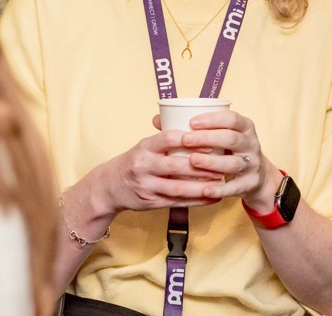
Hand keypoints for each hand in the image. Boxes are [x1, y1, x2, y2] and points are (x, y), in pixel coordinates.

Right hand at [95, 121, 224, 214]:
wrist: (109, 186)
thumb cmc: (135, 162)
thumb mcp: (145, 146)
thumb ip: (166, 140)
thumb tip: (200, 128)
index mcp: (144, 147)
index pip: (166, 139)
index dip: (188, 140)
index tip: (209, 141)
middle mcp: (143, 166)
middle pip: (174, 166)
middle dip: (200, 167)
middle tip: (222, 165)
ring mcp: (146, 186)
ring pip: (177, 188)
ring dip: (201, 187)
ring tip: (220, 183)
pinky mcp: (150, 203)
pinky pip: (177, 202)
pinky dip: (197, 201)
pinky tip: (213, 197)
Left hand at [163, 108, 277, 210]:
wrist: (255, 176)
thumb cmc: (228, 151)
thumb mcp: (219, 136)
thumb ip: (193, 128)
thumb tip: (158, 120)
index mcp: (244, 127)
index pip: (232, 118)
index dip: (213, 119)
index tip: (192, 122)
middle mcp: (251, 143)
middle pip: (232, 138)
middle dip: (208, 138)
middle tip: (186, 140)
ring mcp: (253, 164)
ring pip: (234, 162)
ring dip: (212, 162)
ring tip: (193, 161)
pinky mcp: (251, 183)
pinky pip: (236, 187)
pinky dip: (221, 189)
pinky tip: (205, 189)